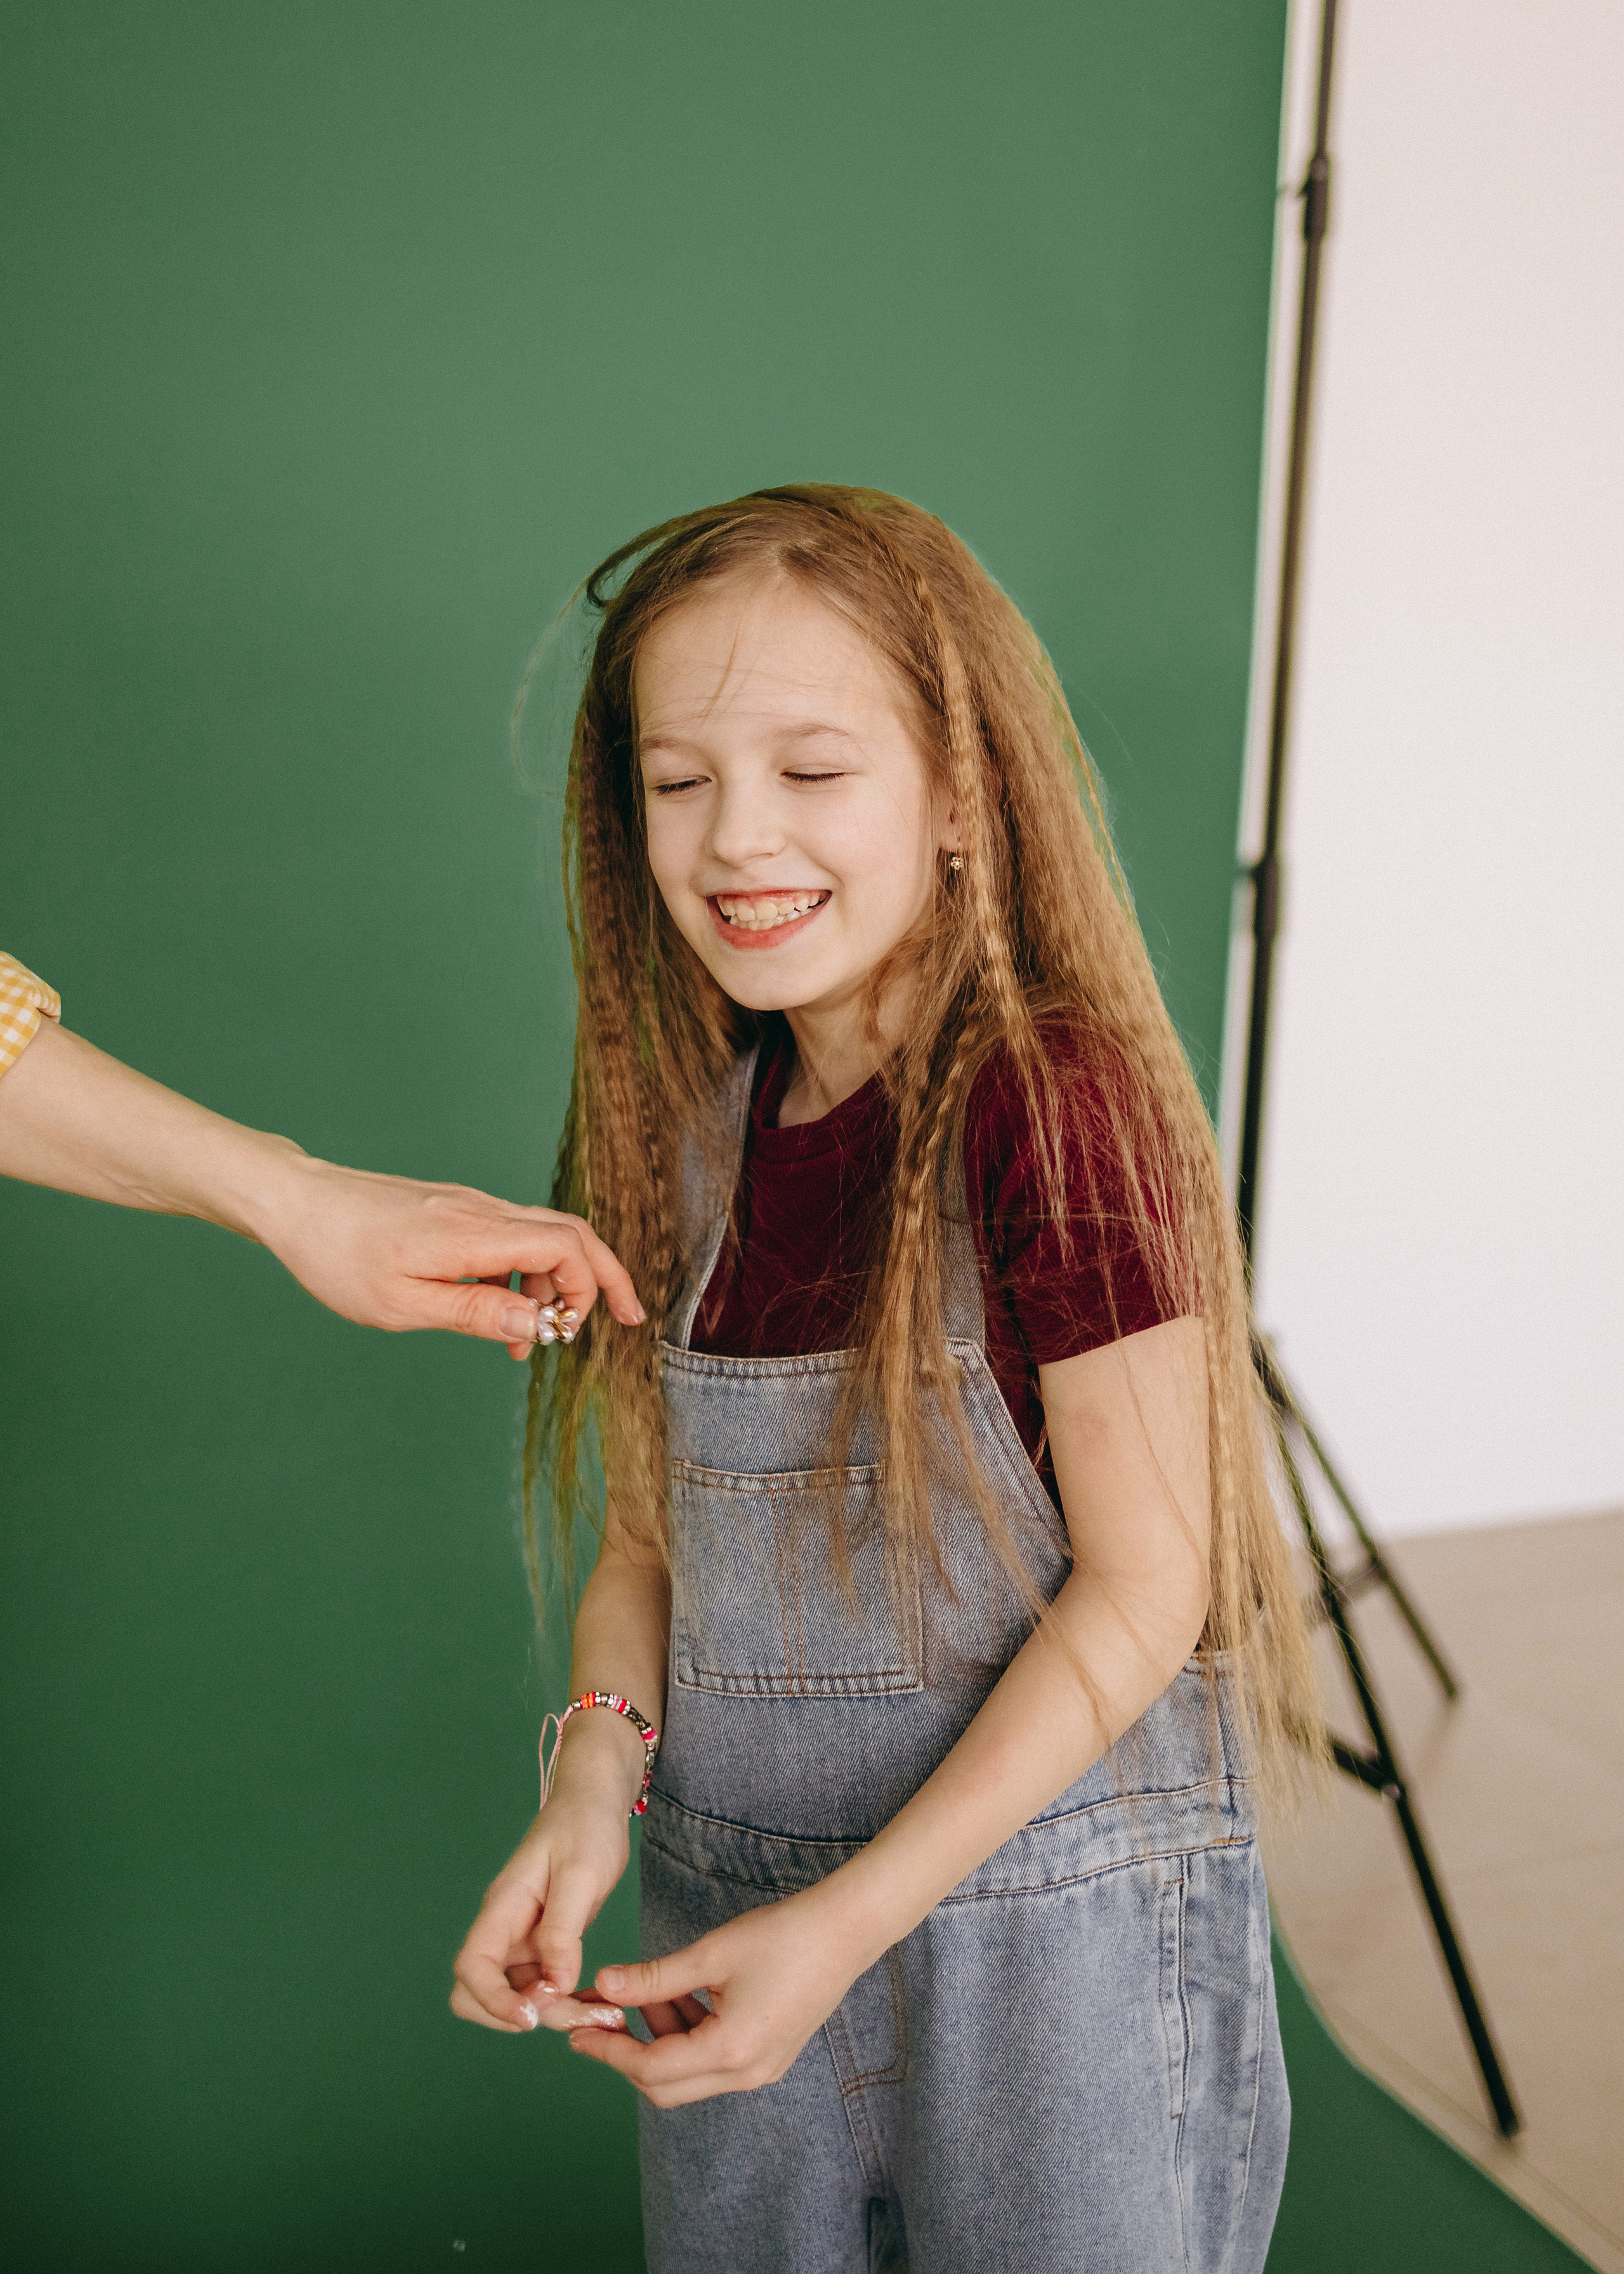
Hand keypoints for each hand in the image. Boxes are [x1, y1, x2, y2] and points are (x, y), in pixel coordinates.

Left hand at [260, 1155, 643, 1357]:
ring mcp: (470, 1206)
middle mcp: (481, 1211)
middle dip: (602, 1277)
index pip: (564, 1246)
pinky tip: (499, 1310)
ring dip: (553, 1285)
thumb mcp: (401, 1304)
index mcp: (471, 1233)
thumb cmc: (337, 1257)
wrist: (298, 1203)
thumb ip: (473, 1313)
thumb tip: (537, 1324)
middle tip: (624, 1320)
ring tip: (529, 1339)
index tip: (588, 1330)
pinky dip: (522, 1274)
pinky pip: (510, 1238)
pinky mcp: (456, 1211)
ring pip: (542, 1236)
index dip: (592, 1286)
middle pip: (570, 1232)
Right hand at [450, 1719, 646, 2034]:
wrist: (595, 1801)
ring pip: (516, 1996)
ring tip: (604, 2013)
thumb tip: (554, 1985)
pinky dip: (565, 2001)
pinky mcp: (543, 1945)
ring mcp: (521, 1939)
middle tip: (582, 2014)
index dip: (492, 2000)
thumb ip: (563, 1929)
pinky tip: (598, 2001)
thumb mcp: (580, 1874)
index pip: (472, 1967)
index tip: (532, 2016)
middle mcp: (505, 1929)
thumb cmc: (584, 1826)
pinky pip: (541, 1986)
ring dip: (553, 2013)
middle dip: (524, 2015)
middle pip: (480, 1994)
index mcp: (503, 1907)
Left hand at [569, 1885, 871, 2106]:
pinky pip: (713, 2060)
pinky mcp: (769, 2055)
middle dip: (629, 2054)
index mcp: (731, 2051)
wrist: (846, 1930)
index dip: (610, 2052)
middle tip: (601, 2020)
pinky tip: (682, 1993)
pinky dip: (688, 2034)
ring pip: (690, 2073)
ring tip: (650, 1989)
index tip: (577, 2035)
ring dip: (661, 2038)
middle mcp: (747, 2073)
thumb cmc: (783, 1935)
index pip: (652, 2069)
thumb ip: (654, 1977)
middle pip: (667, 2086)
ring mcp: (761, 2068)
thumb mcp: (711, 1953)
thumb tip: (603, 1986)